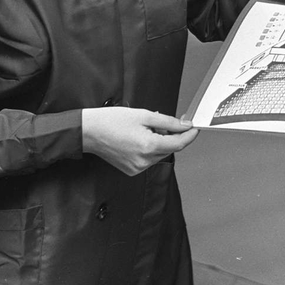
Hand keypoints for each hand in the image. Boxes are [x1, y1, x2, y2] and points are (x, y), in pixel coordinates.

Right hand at [81, 107, 198, 175]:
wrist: (89, 131)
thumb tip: (185, 126)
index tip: (194, 128)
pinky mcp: (132, 170)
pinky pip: (148, 159)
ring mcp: (137, 168)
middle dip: (171, 135)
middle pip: (169, 149)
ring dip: (159, 142)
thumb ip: (168, 122)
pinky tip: (138, 138)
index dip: (189, 135)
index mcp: (148, 147)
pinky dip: (149, 149)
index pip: (179, 144)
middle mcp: (144, 161)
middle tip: (164, 121)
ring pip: (159, 154)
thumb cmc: (111, 121)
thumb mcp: (143, 115)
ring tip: (145, 128)